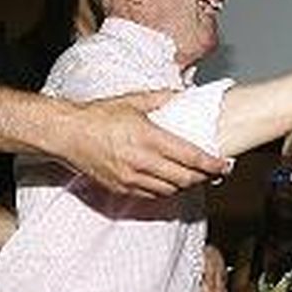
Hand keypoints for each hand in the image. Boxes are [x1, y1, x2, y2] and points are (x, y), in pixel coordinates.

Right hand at [67, 92, 230, 197]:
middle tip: (214, 171)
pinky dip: (167, 191)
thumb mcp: (134, 101)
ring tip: (195, 176)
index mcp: (147, 137)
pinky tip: (172, 182)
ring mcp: (130, 179)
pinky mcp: (121, 189)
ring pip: (170, 190)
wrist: (68, 134)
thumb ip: (163, 98)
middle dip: (204, 176)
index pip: (190, 157)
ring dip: (186, 185)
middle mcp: (140, 162)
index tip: (224, 164)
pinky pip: (152, 196)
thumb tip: (185, 95)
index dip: (211, 164)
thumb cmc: (98, 116)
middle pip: (184, 178)